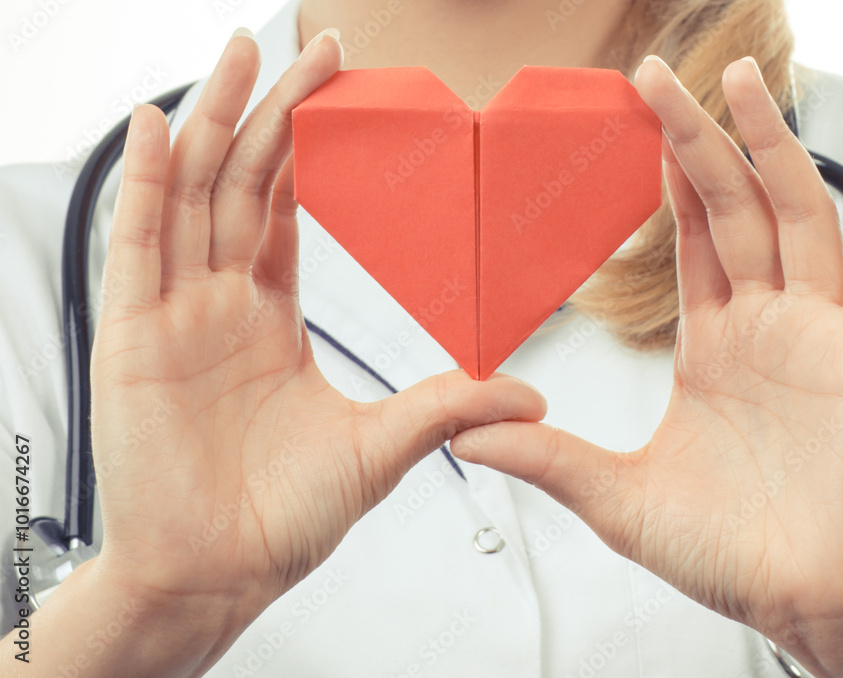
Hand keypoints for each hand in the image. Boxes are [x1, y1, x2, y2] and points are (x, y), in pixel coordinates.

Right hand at [89, 29, 545, 626]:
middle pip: (240, 182)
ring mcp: (173, 314)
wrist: (218, 574)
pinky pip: (135, 245)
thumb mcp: (379, 449)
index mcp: (268, 316)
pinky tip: (158, 127)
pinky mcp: (134, 339)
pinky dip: (143, 184)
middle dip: (265, 111)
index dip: (306, 146)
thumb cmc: (281, 518)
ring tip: (234, 56)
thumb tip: (528, 396)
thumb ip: (446, 408)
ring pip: (190, 195)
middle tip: (298, 46)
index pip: (283, 206)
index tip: (337, 91)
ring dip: (209, 123)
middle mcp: (218, 302)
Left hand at [452, 56, 842, 661]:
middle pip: (732, 207)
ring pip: (795, 214)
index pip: (691, 239)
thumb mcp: (618, 497)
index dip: (667, 178)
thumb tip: (467, 431)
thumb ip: (549, 457)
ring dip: (770, 143)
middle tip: (661, 74)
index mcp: (713, 347)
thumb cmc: (726, 554)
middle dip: (698, 138)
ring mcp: (817, 334)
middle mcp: (765, 327)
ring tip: (742, 76)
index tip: (640, 121)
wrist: (803, 600)